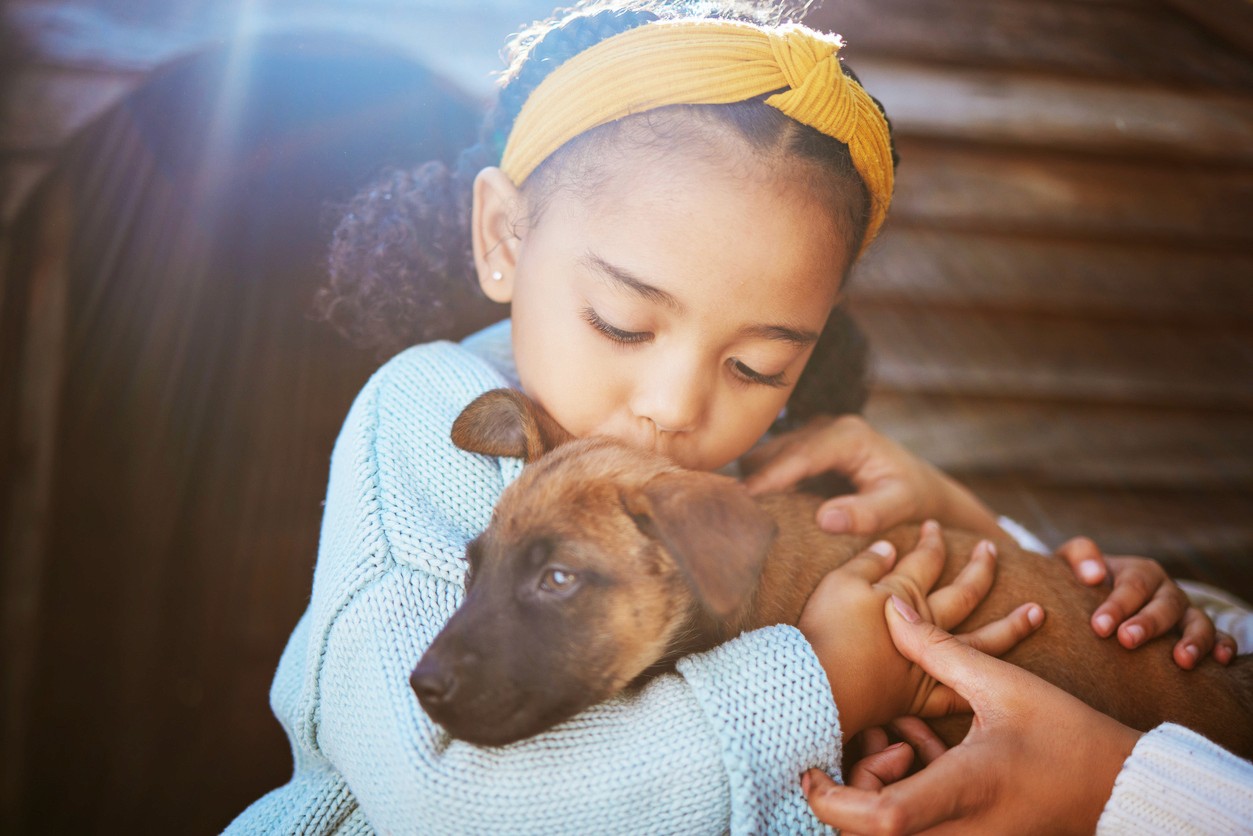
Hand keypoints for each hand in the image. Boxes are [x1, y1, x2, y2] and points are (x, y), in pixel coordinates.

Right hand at [741, 415, 1002, 540]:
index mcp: (848, 435)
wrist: (921, 487)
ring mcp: (812, 433)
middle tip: (726, 512)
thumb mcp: (900, 506)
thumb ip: (867, 513)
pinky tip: (752, 507)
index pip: (799, 455)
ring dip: (753, 479)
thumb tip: (825, 518)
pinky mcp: (804, 447)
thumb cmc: (914, 497)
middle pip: (774, 451)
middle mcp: (826, 426)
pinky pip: (771, 462)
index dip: (769, 477)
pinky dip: (760, 482)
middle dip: (752, 479)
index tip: (741, 499)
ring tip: (734, 511)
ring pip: (766, 454)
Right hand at [798, 521, 1043, 738]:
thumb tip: (890, 547)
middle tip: (991, 549)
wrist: (820, 686)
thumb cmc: (825, 632)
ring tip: (1036, 612)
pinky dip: (984, 685)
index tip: (935, 527)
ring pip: (981, 640)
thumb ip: (867, 562)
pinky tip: (1005, 680)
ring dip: (1010, 625)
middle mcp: (926, 625)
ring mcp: (929, 663)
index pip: (927, 559)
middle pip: (963, 593)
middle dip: (980, 569)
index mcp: (904, 594)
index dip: (933, 541)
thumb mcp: (838, 583)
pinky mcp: (921, 697)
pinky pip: (962, 692)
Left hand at [801, 598, 1142, 834]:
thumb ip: (939, 649)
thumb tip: (892, 606)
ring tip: (904, 739)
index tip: (810, 770)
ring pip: (891, 829)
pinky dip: (906, 787)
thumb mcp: (1002, 685)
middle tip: (877, 740)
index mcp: (963, 791)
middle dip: (855, 786)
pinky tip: (922, 746)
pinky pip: (917, 823)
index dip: (832, 799)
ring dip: (881, 784)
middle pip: (872, 831)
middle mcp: (960, 831)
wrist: (1121, 786)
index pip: (878, 819)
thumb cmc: (1070, 738)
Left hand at [1055, 537, 1234, 668]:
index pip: (1132, 585)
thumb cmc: (1081, 583)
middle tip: (1127, 641)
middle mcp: (1165, 590)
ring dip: (1193, 639)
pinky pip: (1219, 636)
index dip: (1117, 605)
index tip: (1099, 626)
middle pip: (1163, 604)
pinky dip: (1224, 645)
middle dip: (1147, 624)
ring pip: (1197, 621)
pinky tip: (1220, 661)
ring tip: (1181, 660)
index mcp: (1138, 572)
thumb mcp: (1071, 563)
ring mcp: (1184, 612)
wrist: (1093, 599)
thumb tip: (1094, 575)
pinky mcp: (1196, 632)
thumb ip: (1079, 557)